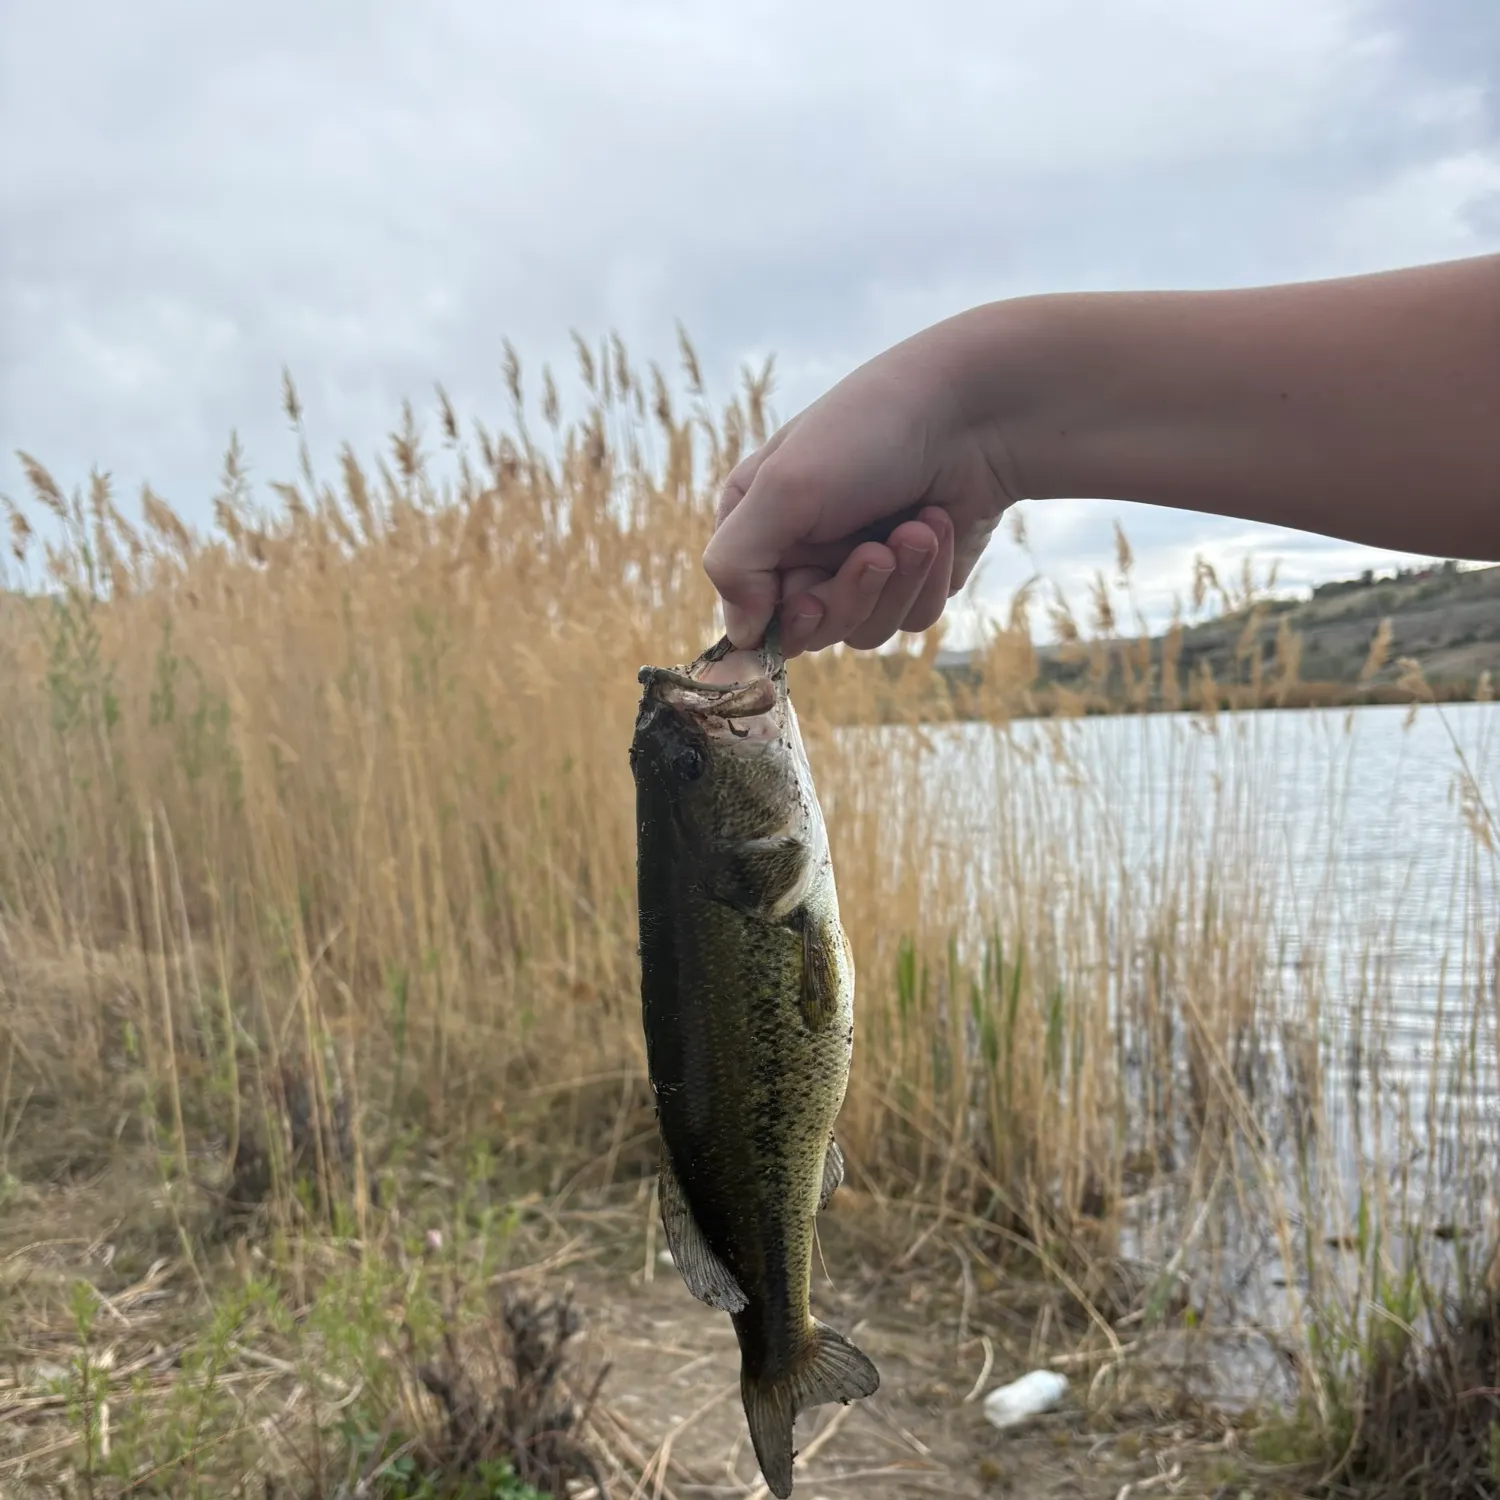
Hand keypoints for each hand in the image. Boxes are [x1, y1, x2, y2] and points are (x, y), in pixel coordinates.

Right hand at [702, 327, 1018, 656]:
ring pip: (864, 631)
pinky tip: (939, 525)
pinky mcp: (915, 582)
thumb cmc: (866, 432)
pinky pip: (911, 618)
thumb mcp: (782, 489)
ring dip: (896, 583)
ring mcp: (861, 569)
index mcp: (757, 525)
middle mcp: (804, 552)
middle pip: (810, 632)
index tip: (809, 601)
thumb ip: (736, 564)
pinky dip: (928, 579)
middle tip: (875, 553)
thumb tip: (742, 636)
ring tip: (916, 528)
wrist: (972, 412)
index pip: (747, 613)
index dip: (782, 620)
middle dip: (848, 596)